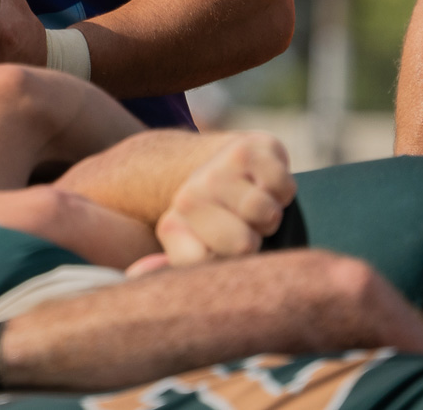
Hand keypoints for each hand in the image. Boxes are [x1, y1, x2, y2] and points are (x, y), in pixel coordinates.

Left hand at [154, 133, 292, 265]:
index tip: (225, 253)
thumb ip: (177, 269)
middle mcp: (190, 196)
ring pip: (265, 214)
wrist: (225, 164)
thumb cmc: (218, 221)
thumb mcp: (195, 252)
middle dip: (254, 240)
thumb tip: (138, 274)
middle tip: (243, 227)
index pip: (208, 267)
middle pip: (244, 245)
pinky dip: (283, 193)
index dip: (230, 266)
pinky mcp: (254, 148)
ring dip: (269, 217)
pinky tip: (266, 187)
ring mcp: (220, 168)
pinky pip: (284, 188)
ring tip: (253, 209)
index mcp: (173, 227)